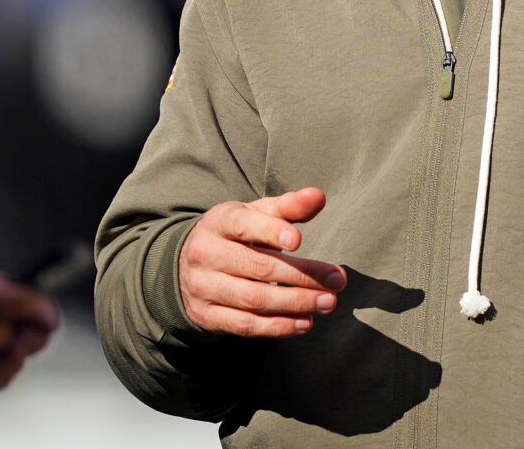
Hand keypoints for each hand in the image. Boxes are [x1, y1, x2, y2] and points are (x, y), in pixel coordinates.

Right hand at [177, 187, 345, 337]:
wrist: (186, 263)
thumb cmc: (237, 233)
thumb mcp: (257, 213)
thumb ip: (289, 206)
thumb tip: (318, 196)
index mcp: (219, 222)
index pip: (244, 225)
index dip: (271, 232)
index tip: (299, 241)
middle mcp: (206, 254)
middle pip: (258, 267)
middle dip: (302, 275)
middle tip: (337, 280)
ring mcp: (203, 287)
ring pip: (253, 299)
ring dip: (295, 303)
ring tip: (328, 302)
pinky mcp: (206, 316)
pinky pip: (245, 325)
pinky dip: (278, 326)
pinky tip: (305, 322)